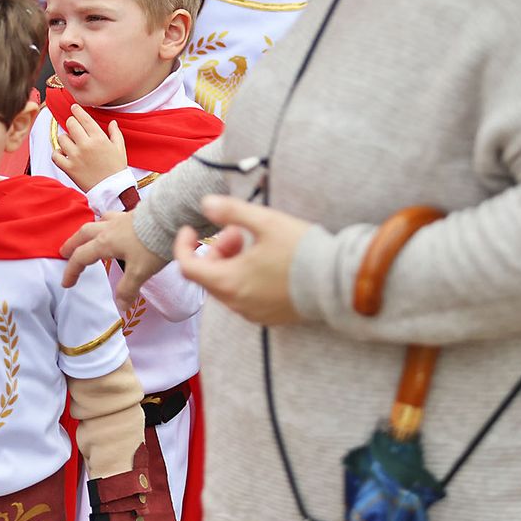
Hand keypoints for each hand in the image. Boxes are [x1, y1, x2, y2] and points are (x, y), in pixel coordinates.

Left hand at [52, 104, 127, 193]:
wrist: (112, 190)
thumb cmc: (116, 169)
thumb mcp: (119, 148)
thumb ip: (115, 133)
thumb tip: (112, 122)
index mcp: (98, 138)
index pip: (83, 118)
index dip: (77, 110)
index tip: (74, 108)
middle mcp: (86, 145)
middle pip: (70, 124)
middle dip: (72, 123)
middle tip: (74, 127)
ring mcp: (75, 156)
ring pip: (62, 138)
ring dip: (65, 139)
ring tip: (72, 144)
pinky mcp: (68, 168)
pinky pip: (55, 155)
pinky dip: (57, 154)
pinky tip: (63, 154)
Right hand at [61, 210, 167, 303]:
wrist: (172, 217)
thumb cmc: (152, 244)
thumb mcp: (140, 271)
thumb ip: (128, 289)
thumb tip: (121, 307)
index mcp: (105, 243)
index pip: (81, 257)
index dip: (71, 271)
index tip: (66, 283)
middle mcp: (108, 228)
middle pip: (83, 234)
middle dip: (72, 245)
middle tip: (64, 252)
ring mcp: (120, 219)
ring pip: (96, 222)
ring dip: (87, 231)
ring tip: (86, 237)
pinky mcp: (133, 214)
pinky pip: (111, 217)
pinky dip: (105, 223)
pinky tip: (113, 226)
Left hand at [174, 194, 308, 325]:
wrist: (338, 283)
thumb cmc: (301, 250)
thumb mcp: (265, 222)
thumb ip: (231, 210)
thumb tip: (205, 203)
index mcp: (229, 281)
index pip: (187, 267)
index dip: (183, 245)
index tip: (191, 229)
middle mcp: (236, 303)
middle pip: (208, 276)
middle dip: (215, 249)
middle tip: (237, 230)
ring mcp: (253, 313)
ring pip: (226, 286)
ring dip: (230, 262)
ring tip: (253, 242)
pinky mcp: (269, 316)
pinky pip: (244, 297)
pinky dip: (244, 278)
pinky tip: (265, 262)